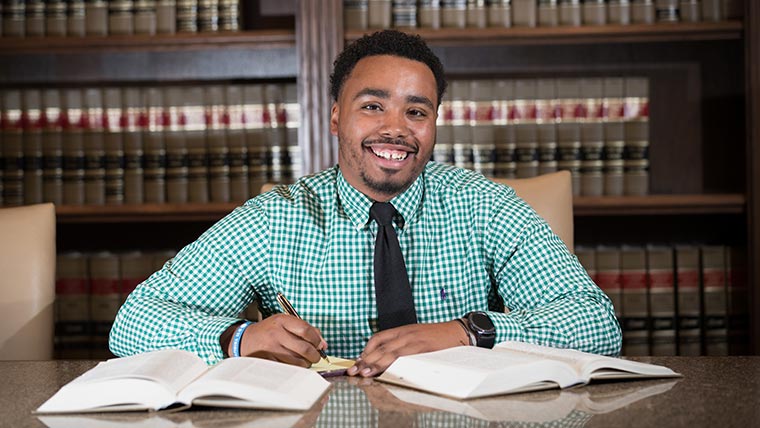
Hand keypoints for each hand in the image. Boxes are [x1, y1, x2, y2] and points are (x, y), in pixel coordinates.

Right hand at [236, 314, 326, 367]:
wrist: (245, 339)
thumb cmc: (269, 331)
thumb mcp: (285, 323)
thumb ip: (305, 330)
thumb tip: (323, 344)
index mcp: (282, 320)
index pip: (306, 330)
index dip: (317, 340)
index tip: (320, 345)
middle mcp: (276, 333)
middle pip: (304, 348)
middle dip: (315, 355)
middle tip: (316, 357)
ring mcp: (270, 348)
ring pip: (297, 361)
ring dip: (305, 363)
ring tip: (305, 361)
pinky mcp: (267, 361)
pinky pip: (288, 368)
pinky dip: (295, 368)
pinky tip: (294, 365)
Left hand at [346, 320, 468, 376]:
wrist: (458, 331)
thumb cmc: (438, 337)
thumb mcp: (417, 336)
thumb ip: (402, 344)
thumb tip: (387, 357)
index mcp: (403, 330)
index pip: (378, 338)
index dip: (366, 350)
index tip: (358, 360)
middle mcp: (406, 334)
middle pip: (380, 347)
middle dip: (365, 359)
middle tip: (354, 371)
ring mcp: (414, 341)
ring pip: (389, 352)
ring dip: (375, 363)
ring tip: (364, 372)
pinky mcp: (422, 348)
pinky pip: (404, 357)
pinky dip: (393, 364)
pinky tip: (386, 371)